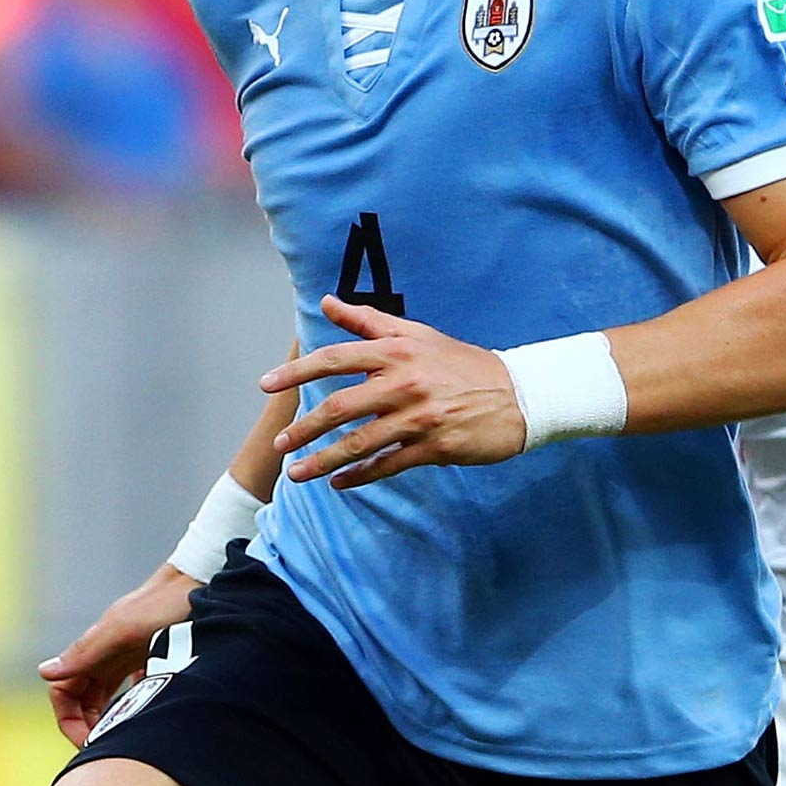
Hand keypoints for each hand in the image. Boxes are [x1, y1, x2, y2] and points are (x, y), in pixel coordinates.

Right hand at [37, 563, 200, 747]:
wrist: (204, 578)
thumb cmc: (165, 604)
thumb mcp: (124, 630)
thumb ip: (86, 652)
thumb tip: (44, 673)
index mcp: (95, 648)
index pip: (63, 690)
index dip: (68, 720)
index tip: (89, 743)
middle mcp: (107, 653)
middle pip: (82, 697)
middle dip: (86, 725)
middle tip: (106, 747)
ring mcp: (129, 654)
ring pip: (106, 695)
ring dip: (107, 718)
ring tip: (124, 738)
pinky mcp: (152, 656)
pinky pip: (133, 688)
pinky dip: (133, 706)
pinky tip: (148, 717)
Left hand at [261, 294, 526, 488]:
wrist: (519, 394)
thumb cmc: (461, 362)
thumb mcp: (417, 334)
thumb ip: (368, 321)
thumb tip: (328, 302)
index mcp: (397, 351)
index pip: (335, 358)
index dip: (297, 372)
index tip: (266, 385)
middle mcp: (404, 382)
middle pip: (340, 407)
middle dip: (304, 428)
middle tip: (280, 444)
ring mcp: (419, 417)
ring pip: (360, 442)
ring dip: (324, 460)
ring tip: (297, 474)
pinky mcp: (435, 446)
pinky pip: (388, 465)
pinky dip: (360, 476)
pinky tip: (340, 483)